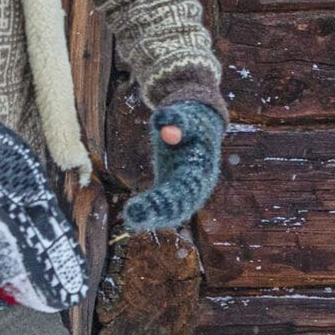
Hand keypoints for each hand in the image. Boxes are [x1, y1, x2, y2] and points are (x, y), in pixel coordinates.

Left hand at [120, 102, 223, 232]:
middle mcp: (199, 182)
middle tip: (132, 216)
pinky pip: (168, 207)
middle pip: (182, 203)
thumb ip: (174, 119)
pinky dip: (153, 213)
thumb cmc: (189, 121)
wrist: (200, 126)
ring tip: (131, 218)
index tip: (147, 201)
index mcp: (202, 165)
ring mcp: (190, 189)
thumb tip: (164, 125)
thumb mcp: (183, 116)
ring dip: (154, 216)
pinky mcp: (177, 190)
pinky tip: (134, 218)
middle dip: (158, 211)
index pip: (187, 186)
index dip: (168, 197)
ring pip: (176, 209)